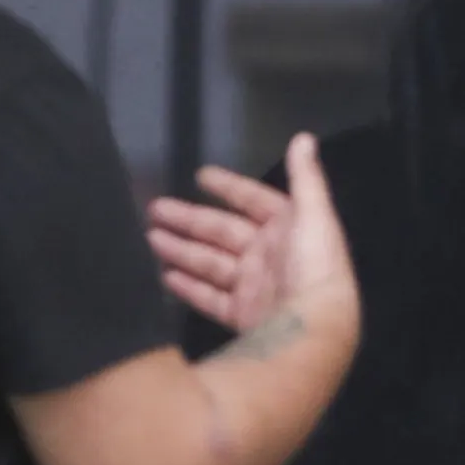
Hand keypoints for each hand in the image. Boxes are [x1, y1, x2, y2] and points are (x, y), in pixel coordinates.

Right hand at [145, 134, 359, 337]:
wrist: (314, 327)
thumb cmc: (314, 265)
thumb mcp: (313, 214)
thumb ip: (306, 177)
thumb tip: (304, 137)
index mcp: (288, 228)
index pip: (254, 201)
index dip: (229, 187)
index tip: (200, 175)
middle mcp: (270, 256)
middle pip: (223, 232)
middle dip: (190, 220)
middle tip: (154, 208)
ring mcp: (255, 287)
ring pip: (212, 263)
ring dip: (182, 250)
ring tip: (150, 237)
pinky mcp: (242, 316)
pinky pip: (211, 299)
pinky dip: (189, 288)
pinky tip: (165, 276)